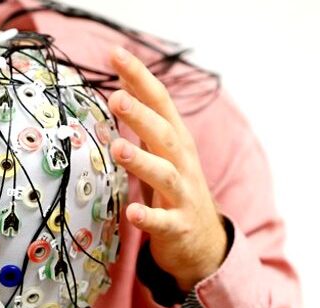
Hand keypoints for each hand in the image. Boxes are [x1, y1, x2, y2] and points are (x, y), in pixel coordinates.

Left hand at [107, 46, 226, 291]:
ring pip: (165, 174)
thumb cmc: (176, 188)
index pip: (159, 102)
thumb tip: (122, 84)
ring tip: (118, 148)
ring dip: (142, 161)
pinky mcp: (178, 226)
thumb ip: (145, 119)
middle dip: (141, 114)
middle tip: (116, 96)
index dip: (139, 77)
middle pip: (164, 133)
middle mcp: (182, 163)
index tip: (115, 53)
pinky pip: (163, 222)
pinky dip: (148, 217)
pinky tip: (132, 213)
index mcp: (175, 140)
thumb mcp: (162, 150)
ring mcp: (183, 195)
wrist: (204, 242)